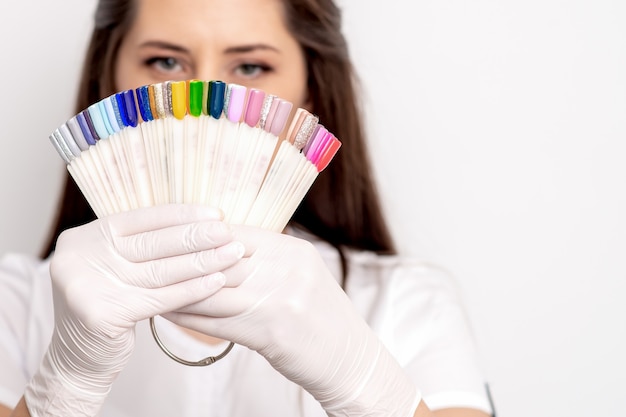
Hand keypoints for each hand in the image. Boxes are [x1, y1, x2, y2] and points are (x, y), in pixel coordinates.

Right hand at [24, 204, 243, 416]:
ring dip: (202, 261)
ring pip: (159, 270)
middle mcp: (79, 256)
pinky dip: (193, 290)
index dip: (181, 215)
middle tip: (229, 232)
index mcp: (86, 237)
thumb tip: (199, 222)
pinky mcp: (101, 315)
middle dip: (196, 237)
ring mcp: (86, 285)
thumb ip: (142, 246)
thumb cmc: (110, 307)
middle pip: (152, 243)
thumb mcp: (117, 267)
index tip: (215, 214)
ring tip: (232, 253)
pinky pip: (160, 299)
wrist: (80, 360)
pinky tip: (217, 282)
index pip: (142, 218)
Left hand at [164, 226, 420, 416]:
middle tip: (149, 257)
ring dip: (179, 287)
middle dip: (184, 259)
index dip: (202, 234)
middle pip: (222, 258)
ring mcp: (280, 299)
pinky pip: (217, 320)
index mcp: (295, 252)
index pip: (237, 234)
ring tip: (149, 285)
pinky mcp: (270, 331)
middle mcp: (287, 270)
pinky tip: (168, 312)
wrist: (349, 359)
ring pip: (215, 289)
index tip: (172, 235)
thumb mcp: (303, 276)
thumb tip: (223, 248)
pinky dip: (189, 316)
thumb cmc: (322, 319)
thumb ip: (269, 260)